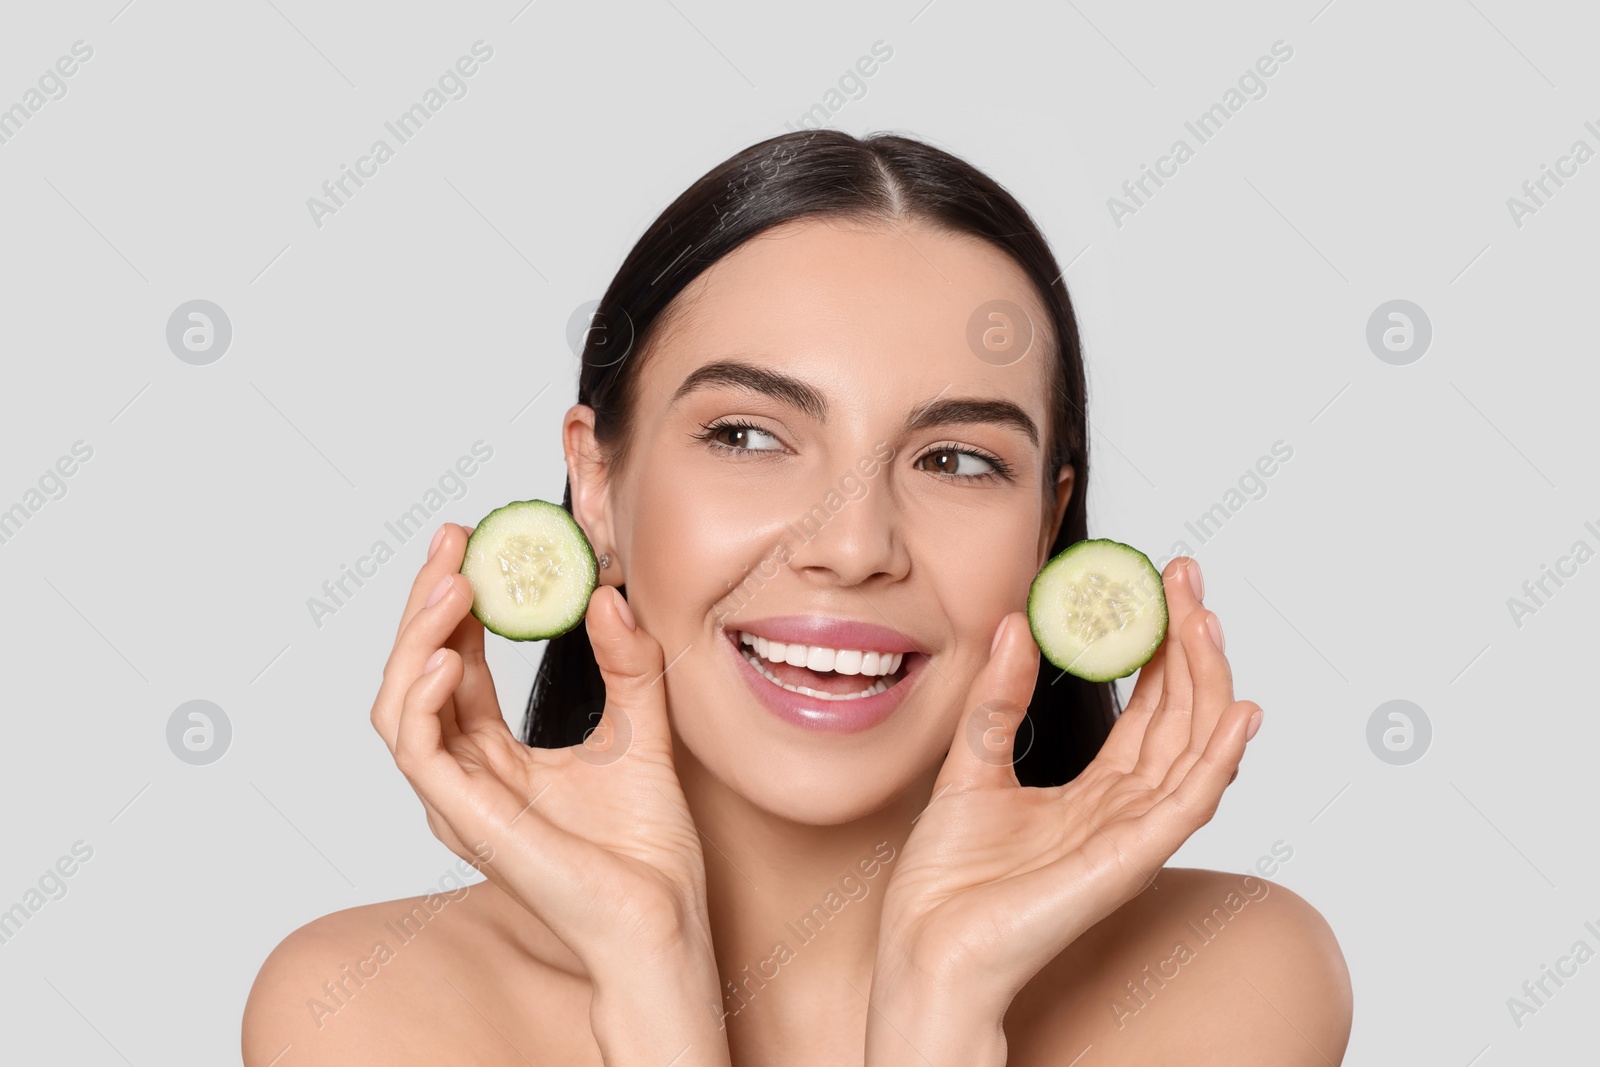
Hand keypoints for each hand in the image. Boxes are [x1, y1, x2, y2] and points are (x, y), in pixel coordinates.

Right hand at [368, 523, 714, 975]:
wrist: (662, 917)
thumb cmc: (646, 847)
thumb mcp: (640, 726)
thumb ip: (626, 662)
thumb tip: (607, 594)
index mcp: (495, 756)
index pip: (453, 663)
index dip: (456, 602)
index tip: (473, 542)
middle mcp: (465, 776)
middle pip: (415, 674)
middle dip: (427, 601)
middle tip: (454, 540)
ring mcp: (459, 800)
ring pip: (398, 706)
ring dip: (415, 638)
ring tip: (453, 584)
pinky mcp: (466, 820)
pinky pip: (416, 751)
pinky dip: (420, 697)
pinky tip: (447, 654)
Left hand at [870, 557, 1259, 1020]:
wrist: (926, 946)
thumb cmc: (949, 883)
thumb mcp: (970, 764)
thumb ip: (998, 700)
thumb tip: (1014, 625)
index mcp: (1094, 796)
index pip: (1147, 712)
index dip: (1159, 650)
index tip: (1161, 589)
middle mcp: (1125, 813)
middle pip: (1180, 719)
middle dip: (1189, 647)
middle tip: (1187, 580)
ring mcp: (1134, 837)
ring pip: (1194, 748)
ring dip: (1207, 681)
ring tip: (1207, 618)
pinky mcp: (1129, 859)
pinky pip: (1190, 803)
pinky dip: (1221, 757)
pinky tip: (1239, 709)